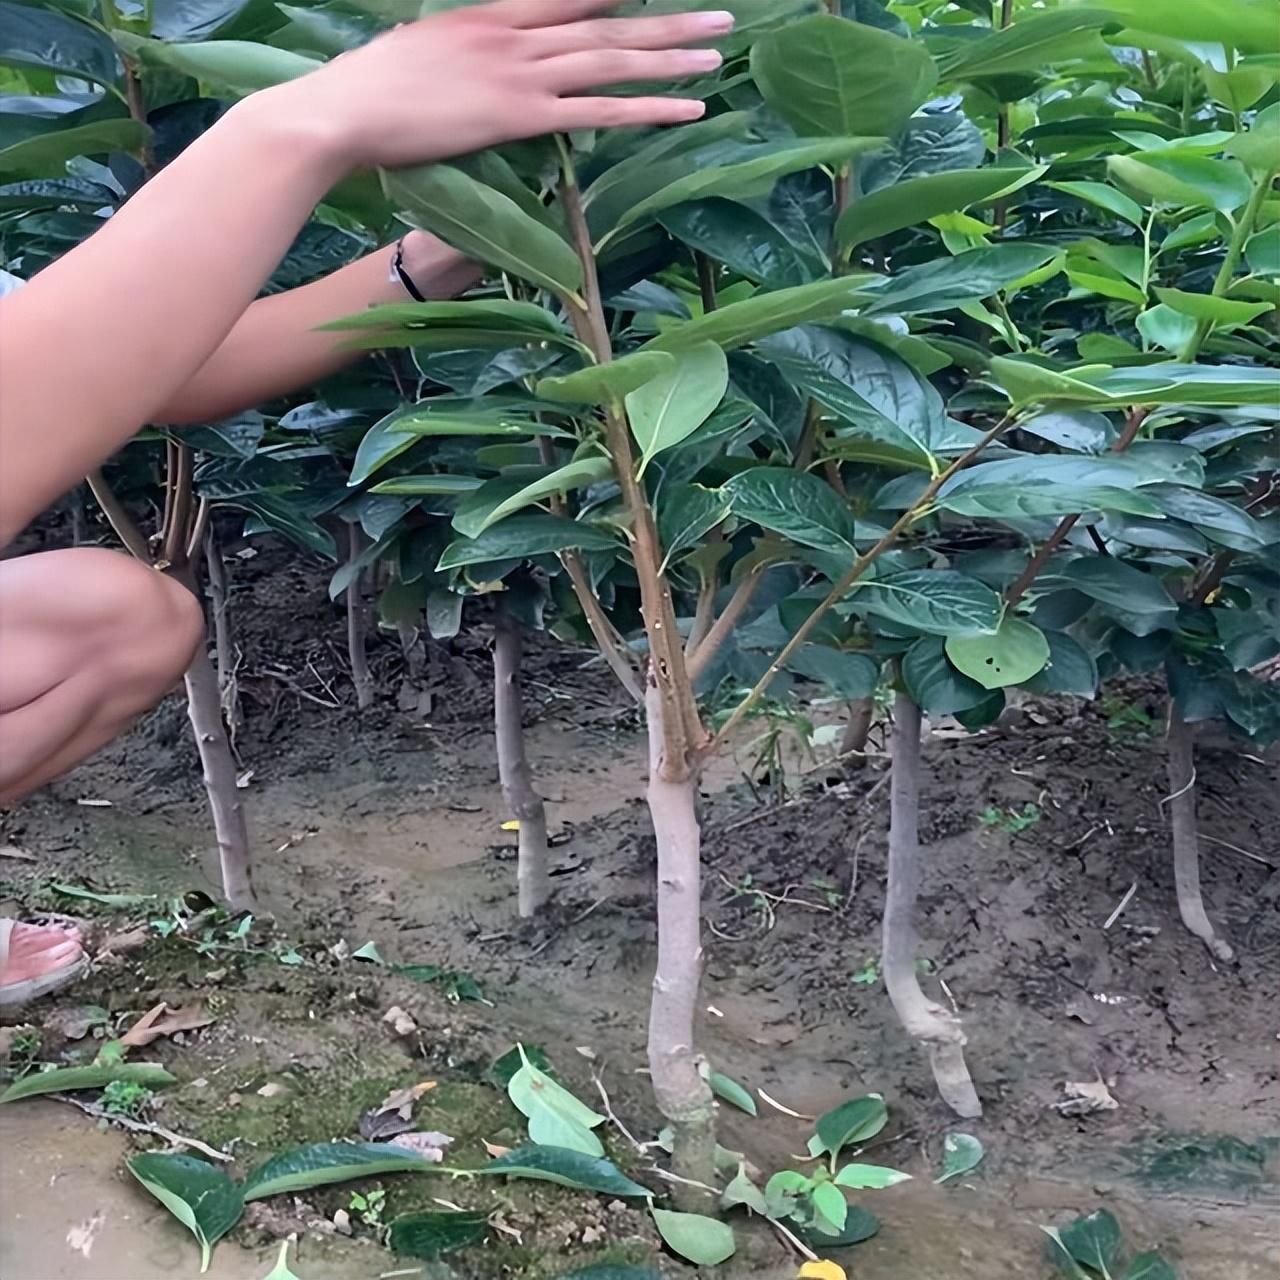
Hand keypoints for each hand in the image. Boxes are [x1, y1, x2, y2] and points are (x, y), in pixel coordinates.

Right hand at [270, 0, 732, 173]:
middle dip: (666, 21)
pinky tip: (687, 106)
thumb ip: (458, 51)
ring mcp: (520, 73)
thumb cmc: (367, 90)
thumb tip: (468, 63)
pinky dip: (647, 108)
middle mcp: (514, 34)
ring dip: (670, 56)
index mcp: (489, 15)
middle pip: (606, 22)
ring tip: (716, 49)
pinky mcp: (520, 116)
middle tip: (719, 16)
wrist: (342, 110)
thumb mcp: (419, 52)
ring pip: (612, 59)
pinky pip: (600, 111)